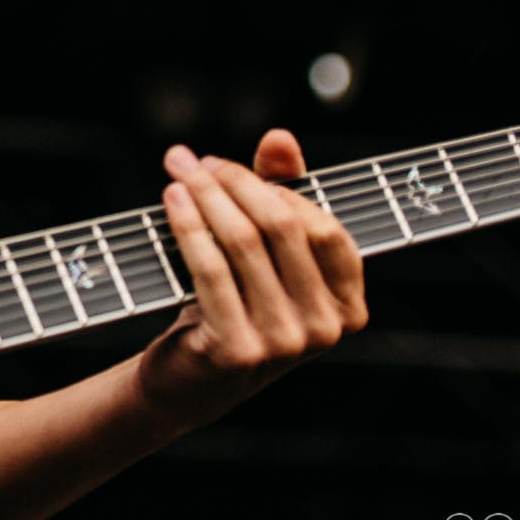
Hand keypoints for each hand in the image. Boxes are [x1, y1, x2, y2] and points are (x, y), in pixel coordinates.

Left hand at [134, 128, 366, 430]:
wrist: (191, 381)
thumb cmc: (235, 306)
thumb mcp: (266, 255)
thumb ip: (281, 192)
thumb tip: (280, 138)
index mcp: (348, 307)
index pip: (324, 228)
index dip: (277, 187)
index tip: (227, 166)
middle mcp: (326, 329)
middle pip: (282, 227)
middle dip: (234, 182)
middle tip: (193, 161)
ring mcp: (284, 344)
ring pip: (243, 242)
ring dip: (205, 196)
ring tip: (178, 170)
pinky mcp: (239, 349)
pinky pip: (211, 269)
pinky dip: (189, 225)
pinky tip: (171, 200)